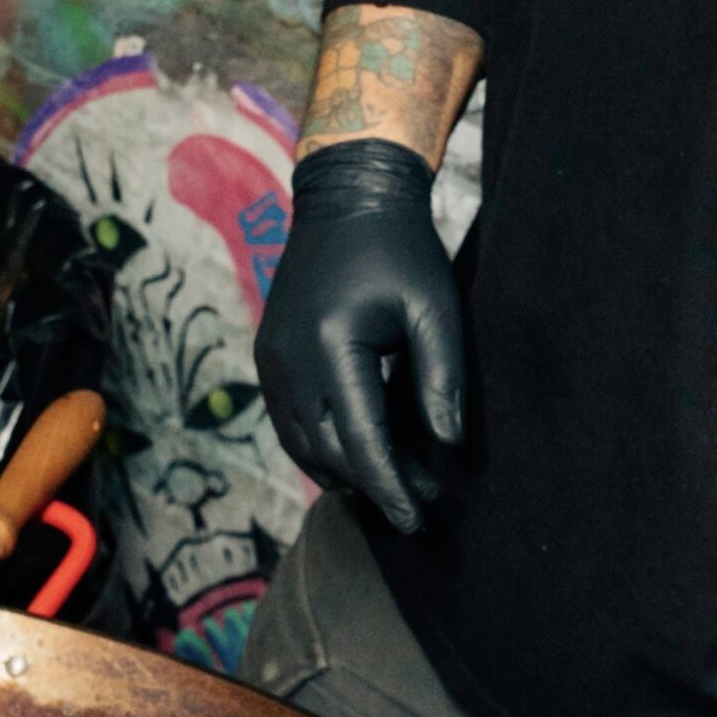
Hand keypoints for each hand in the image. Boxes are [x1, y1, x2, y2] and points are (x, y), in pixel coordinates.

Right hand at [258, 138, 463, 532]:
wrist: (346, 196)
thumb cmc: (401, 248)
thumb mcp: (434, 308)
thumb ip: (441, 378)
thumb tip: (448, 446)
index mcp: (331, 346)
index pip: (360, 440)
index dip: (391, 486)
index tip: (419, 520)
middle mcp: (289, 361)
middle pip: (328, 453)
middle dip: (375, 485)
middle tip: (425, 500)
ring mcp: (271, 361)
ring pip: (302, 446)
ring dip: (346, 472)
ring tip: (397, 483)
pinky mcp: (268, 357)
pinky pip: (290, 423)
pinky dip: (322, 447)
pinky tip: (359, 452)